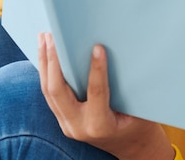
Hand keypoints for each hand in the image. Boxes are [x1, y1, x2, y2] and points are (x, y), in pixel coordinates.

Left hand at [38, 33, 174, 159]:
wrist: (132, 148)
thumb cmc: (139, 125)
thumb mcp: (138, 108)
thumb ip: (123, 86)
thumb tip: (114, 52)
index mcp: (100, 126)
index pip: (96, 92)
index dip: (97, 69)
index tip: (97, 47)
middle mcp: (78, 127)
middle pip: (57, 91)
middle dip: (52, 61)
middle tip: (52, 36)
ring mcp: (67, 125)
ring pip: (48, 91)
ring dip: (45, 63)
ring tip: (44, 38)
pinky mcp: (63, 119)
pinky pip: (50, 94)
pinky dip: (47, 72)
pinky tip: (46, 54)